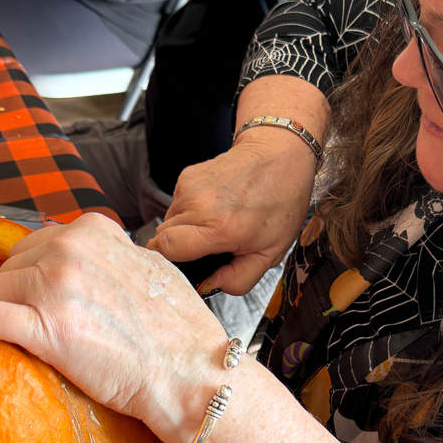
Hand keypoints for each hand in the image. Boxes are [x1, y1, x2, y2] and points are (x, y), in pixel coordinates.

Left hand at [0, 214, 230, 442]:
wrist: (190, 373)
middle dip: (16, 291)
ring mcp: (53, 287)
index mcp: (94, 232)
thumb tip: (88, 258)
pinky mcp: (42, 328)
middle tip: (35, 321)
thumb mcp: (150, 267)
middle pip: (11, 264)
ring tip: (18, 335)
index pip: (39, 242)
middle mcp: (69, 250)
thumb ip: (113, 254)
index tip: (41, 294)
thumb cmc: (178, 331)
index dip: (36, 272)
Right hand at [148, 133, 316, 293]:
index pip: (166, 248)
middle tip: (207, 247)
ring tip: (215, 224)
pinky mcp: (187, 176)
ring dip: (185, 230)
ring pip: (168, 221)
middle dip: (180, 248)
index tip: (181, 266)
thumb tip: (212, 285)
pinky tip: (213, 208)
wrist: (279, 156)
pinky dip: (189, 212)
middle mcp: (199, 205)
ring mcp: (190, 187)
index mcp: (220, 228)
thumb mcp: (270, 253)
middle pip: (162, 237)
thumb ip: (240, 279)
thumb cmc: (280, 203)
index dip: (168, 261)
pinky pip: (176, 204)